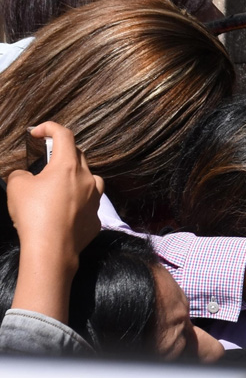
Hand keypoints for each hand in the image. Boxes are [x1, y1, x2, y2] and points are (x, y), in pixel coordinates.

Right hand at [6, 123, 104, 322]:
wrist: (51, 249)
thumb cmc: (33, 214)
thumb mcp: (16, 186)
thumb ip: (21, 174)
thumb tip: (27, 177)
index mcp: (68, 166)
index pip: (65, 135)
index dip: (50, 128)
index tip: (37, 132)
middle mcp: (88, 179)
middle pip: (79, 156)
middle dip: (62, 153)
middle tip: (46, 160)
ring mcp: (96, 199)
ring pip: (90, 179)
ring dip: (76, 176)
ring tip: (59, 185)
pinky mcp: (96, 218)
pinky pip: (89, 203)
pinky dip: (78, 202)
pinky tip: (64, 211)